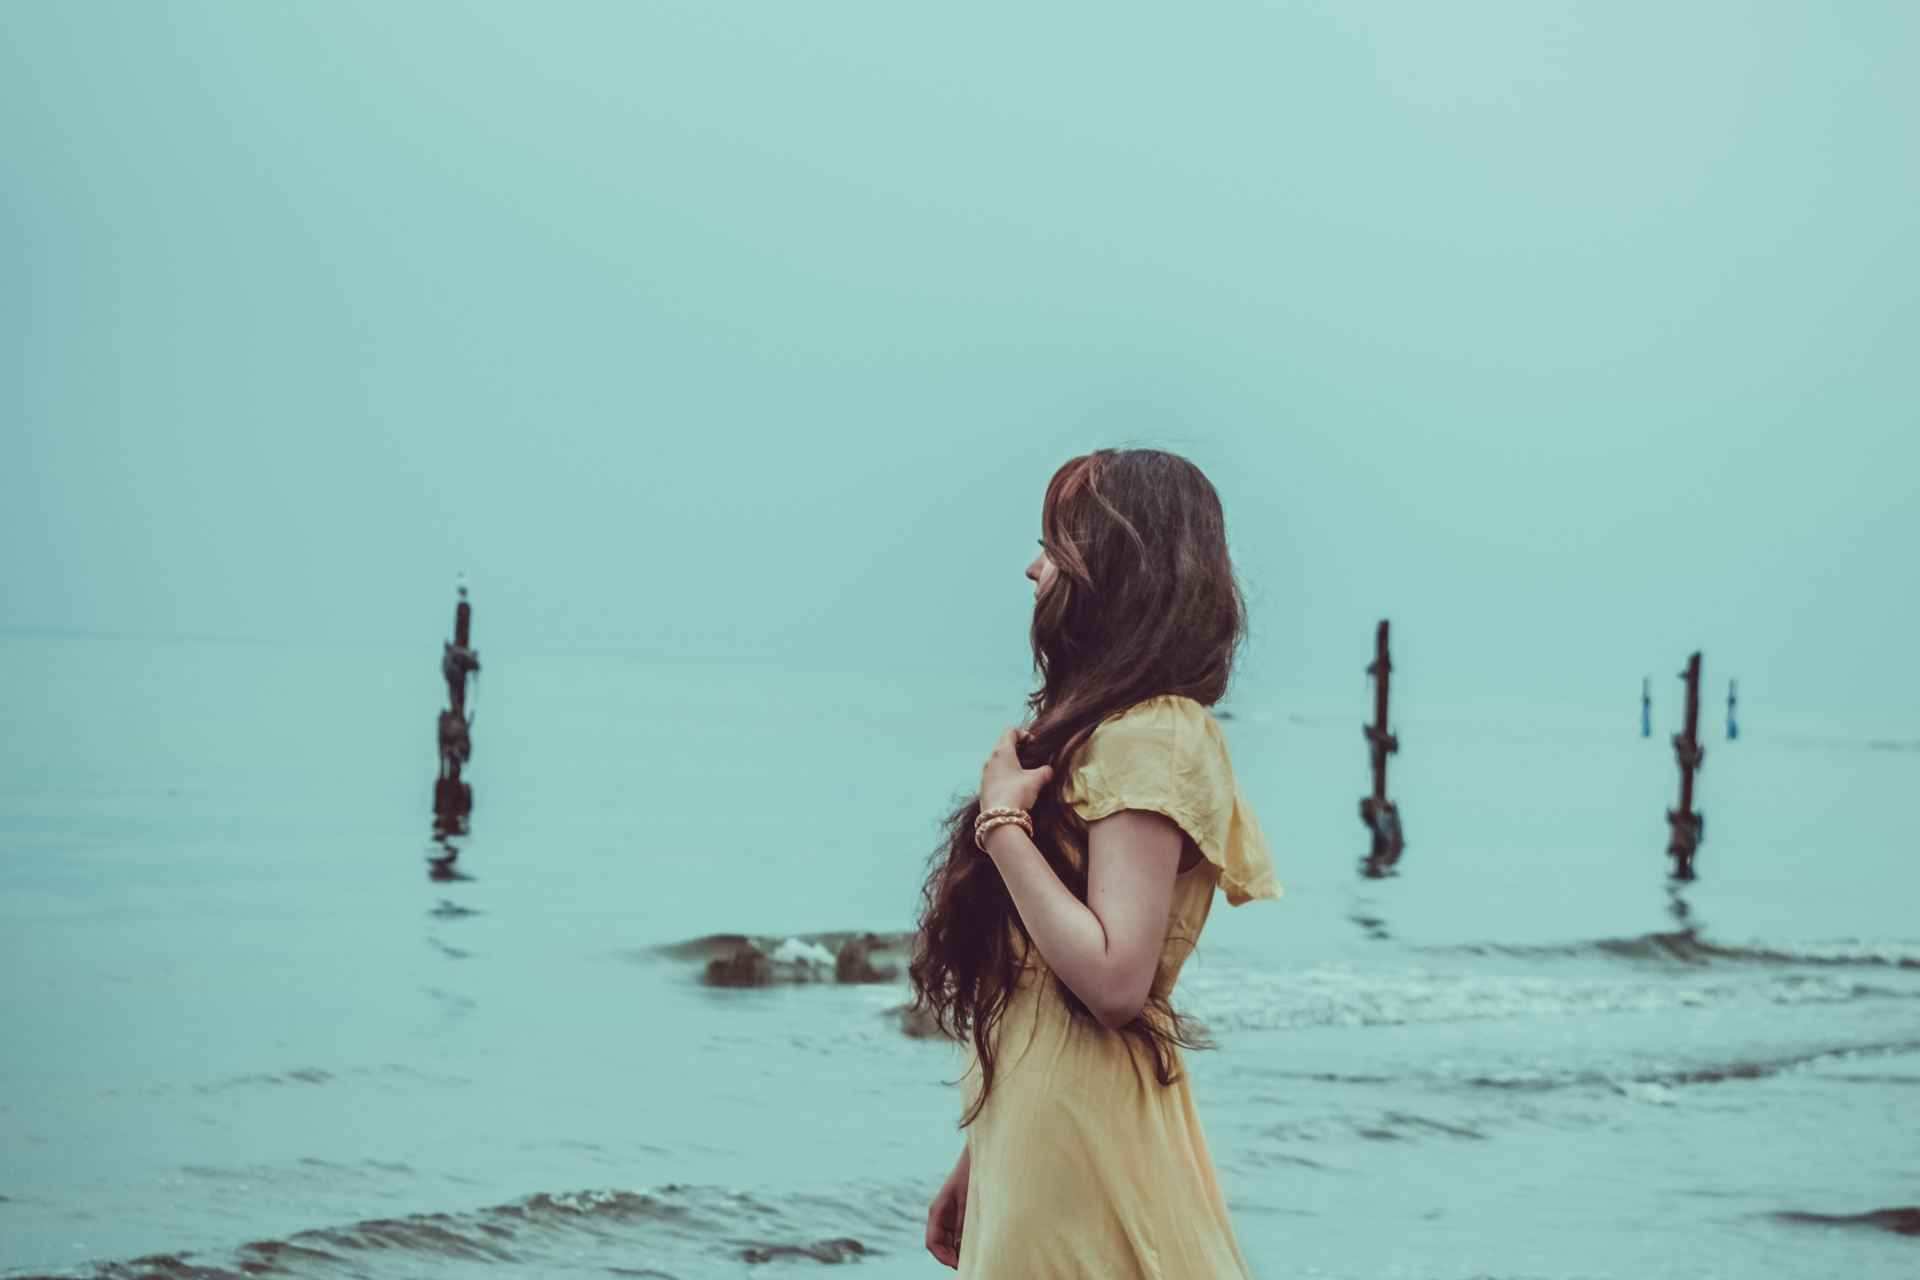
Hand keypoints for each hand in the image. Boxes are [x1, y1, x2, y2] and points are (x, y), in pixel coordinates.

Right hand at [925, 1148, 968, 1267]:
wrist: (980, 1155)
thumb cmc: (971, 1174)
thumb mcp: (968, 1201)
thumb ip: (963, 1224)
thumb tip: (961, 1248)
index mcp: (937, 1211)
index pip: (932, 1243)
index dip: (943, 1257)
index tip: (959, 1264)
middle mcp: (940, 1215)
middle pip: (940, 1245)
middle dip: (952, 1256)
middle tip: (971, 1263)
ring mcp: (950, 1214)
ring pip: (950, 1241)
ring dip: (959, 1250)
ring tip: (975, 1254)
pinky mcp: (959, 1213)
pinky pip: (958, 1233)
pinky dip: (964, 1241)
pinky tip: (977, 1243)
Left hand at [980, 727, 1052, 813]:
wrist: (999, 818)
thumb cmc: (1017, 793)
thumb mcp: (1037, 780)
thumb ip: (1045, 771)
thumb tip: (1049, 770)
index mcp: (1002, 752)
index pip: (1010, 732)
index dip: (1023, 734)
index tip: (1033, 743)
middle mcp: (990, 760)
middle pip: (1003, 745)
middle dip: (1017, 749)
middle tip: (1030, 758)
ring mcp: (985, 774)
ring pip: (997, 761)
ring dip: (1010, 763)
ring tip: (1023, 773)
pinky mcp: (984, 787)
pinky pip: (994, 775)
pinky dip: (1004, 775)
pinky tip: (1014, 786)